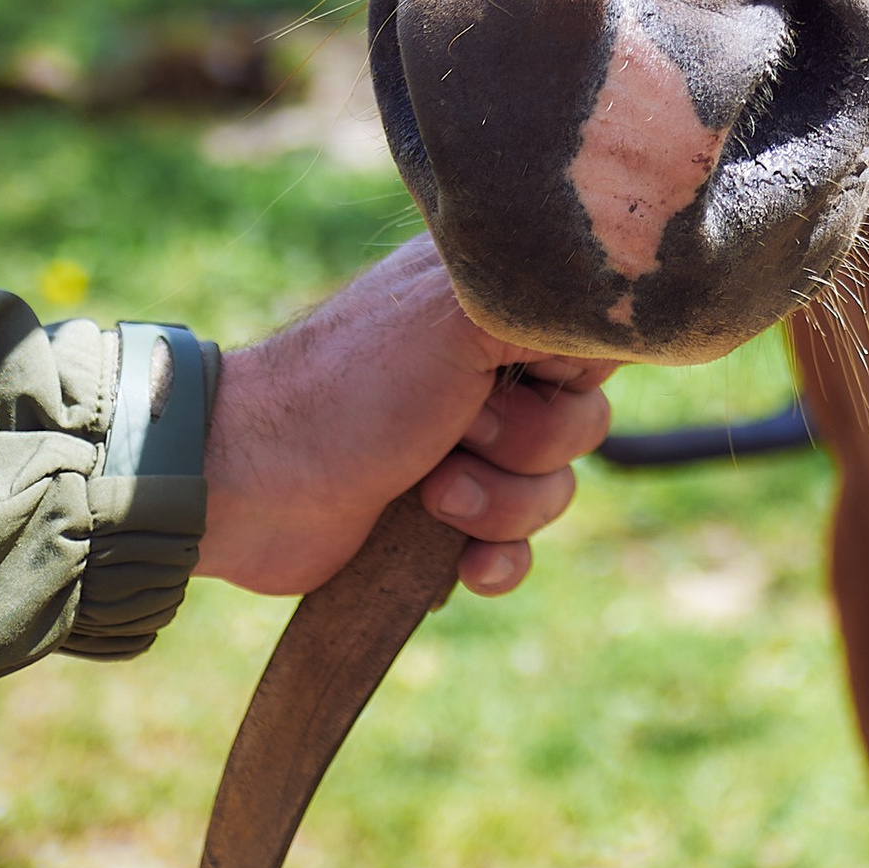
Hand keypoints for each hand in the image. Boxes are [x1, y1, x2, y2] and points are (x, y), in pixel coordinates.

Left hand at [196, 234, 613, 600]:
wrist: (250, 487)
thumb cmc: (350, 388)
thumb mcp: (456, 316)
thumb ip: (545, 298)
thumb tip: (618, 301)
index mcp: (494, 305)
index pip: (595, 336)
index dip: (571, 371)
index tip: (521, 376)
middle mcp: (489, 369)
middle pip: (584, 423)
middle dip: (527, 448)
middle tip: (457, 433)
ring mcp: (467, 446)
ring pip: (554, 492)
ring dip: (500, 506)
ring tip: (432, 495)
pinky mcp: (444, 519)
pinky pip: (517, 551)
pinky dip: (496, 562)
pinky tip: (460, 568)